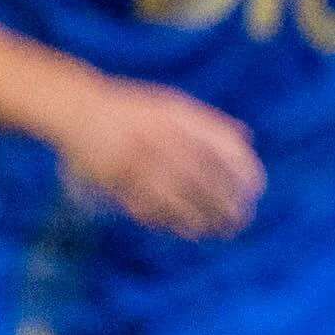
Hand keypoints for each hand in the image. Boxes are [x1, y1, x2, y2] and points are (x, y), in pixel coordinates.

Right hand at [61, 77, 263, 237]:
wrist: (77, 108)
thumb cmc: (132, 109)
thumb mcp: (174, 104)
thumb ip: (209, 121)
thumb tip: (247, 138)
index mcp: (179, 118)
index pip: (222, 148)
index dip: (243, 172)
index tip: (256, 190)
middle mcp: (160, 137)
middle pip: (203, 178)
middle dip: (227, 203)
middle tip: (243, 220)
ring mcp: (136, 158)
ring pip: (176, 197)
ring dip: (202, 218)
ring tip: (220, 231)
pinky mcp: (114, 178)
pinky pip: (146, 205)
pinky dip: (169, 220)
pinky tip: (186, 229)